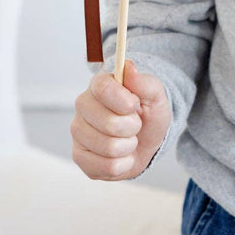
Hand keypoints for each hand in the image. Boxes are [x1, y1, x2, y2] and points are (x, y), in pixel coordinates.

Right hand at [71, 60, 170, 179]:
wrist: (146, 140)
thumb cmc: (148, 113)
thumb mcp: (155, 95)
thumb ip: (144, 82)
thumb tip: (128, 66)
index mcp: (99, 85)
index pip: (103, 89)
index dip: (124, 101)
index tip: (136, 105)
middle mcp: (83, 107)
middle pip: (108, 123)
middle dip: (132, 127)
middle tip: (135, 123)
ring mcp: (79, 133)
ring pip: (108, 147)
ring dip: (129, 146)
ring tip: (129, 138)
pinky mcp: (80, 157)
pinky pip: (106, 167)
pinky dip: (123, 164)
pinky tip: (121, 154)